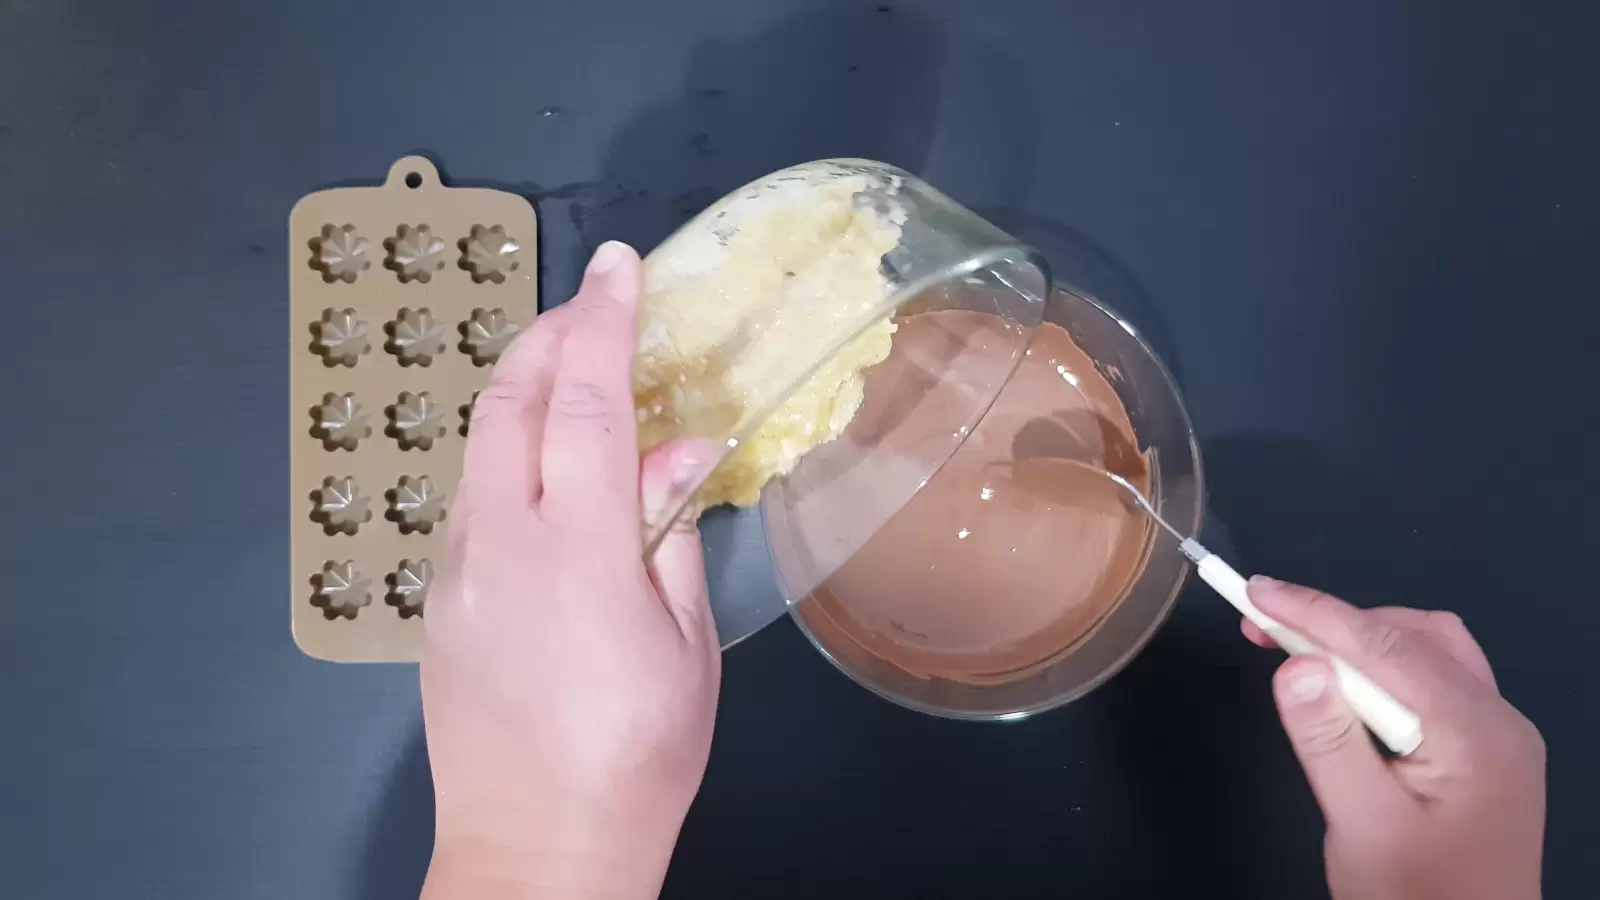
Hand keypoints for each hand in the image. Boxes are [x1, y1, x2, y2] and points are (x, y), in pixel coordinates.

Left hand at [420, 242, 720, 898]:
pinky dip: (512, 456)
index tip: (619, 266)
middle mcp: (500, 543)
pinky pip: (472, 498)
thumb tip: (679, 455)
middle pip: (510, 402)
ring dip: (527, 393)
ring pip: (481, 446)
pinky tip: (554, 473)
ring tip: (581, 380)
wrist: (534, 849)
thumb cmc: (634, 758)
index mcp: (576, 551)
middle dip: (551, 336)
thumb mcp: (684, 645)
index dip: (605, 322)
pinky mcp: (439, 601)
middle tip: (597, 304)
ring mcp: (457, 571)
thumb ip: (670, 535)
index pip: (588, 403)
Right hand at [1244, 577, 1544, 899]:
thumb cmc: (1413, 898)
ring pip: (1430, 652)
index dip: (1315, 612)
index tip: (1253, 591)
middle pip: (1414, 638)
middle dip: (1336, 623)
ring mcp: (1499, 736)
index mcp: (1475, 733)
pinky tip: (1346, 695)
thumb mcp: (1360, 823)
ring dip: (1363, 643)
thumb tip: (1295, 663)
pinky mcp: (1487, 753)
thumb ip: (1328, 741)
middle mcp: (1499, 720)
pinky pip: (1436, 682)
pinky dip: (1385, 671)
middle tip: (1263, 630)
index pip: (1386, 647)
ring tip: (1300, 658)